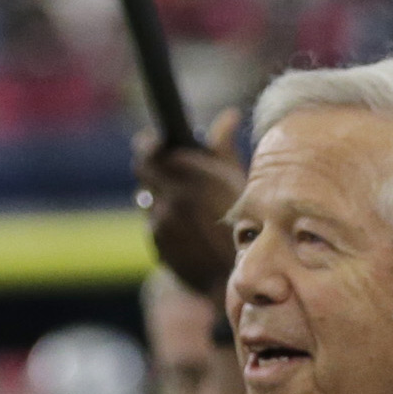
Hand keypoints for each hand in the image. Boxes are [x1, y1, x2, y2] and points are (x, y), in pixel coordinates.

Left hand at [134, 107, 244, 299]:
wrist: (239, 276)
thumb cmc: (249, 226)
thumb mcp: (241, 181)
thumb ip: (224, 147)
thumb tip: (228, 116)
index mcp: (195, 174)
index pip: (152, 149)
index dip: (151, 145)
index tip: (153, 142)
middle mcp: (173, 195)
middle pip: (143, 170)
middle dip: (149, 166)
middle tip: (156, 166)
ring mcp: (162, 220)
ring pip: (146, 197)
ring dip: (156, 195)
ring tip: (177, 201)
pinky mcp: (157, 242)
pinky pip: (152, 222)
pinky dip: (161, 220)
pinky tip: (181, 226)